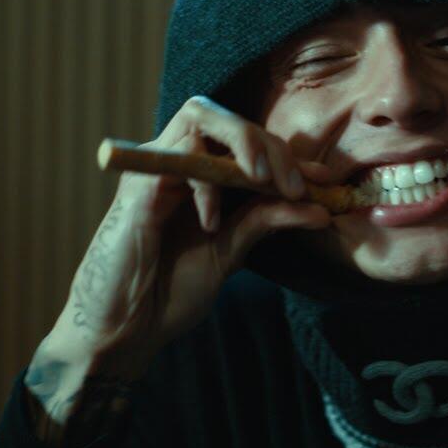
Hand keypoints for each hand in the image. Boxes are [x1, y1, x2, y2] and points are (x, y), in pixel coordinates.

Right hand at [24, 95, 329, 446]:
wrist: (124, 330)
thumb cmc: (169, 291)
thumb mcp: (232, 251)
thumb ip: (267, 221)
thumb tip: (320, 208)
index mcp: (200, 178)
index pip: (246, 143)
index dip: (288, 156)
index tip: (323, 179)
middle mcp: (177, 165)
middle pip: (225, 117)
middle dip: (269, 144)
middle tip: (295, 183)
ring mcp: (155, 172)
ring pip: (201, 117)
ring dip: (242, 143)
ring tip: (264, 181)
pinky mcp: (137, 189)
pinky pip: (178, 159)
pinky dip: (206, 184)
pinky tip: (212, 222)